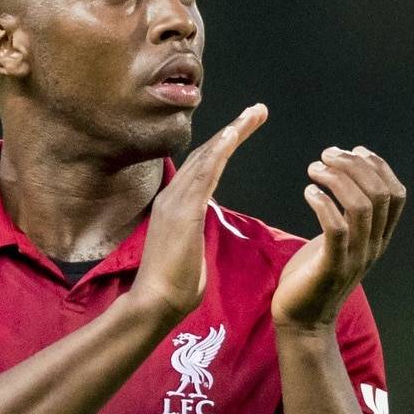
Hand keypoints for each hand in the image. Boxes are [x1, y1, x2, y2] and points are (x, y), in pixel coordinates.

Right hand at [131, 104, 268, 319]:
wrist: (155, 303)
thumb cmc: (173, 285)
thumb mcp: (187, 250)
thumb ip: (192, 233)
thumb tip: (196, 232)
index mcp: (174, 205)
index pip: (202, 167)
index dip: (223, 146)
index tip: (243, 128)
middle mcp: (171, 196)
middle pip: (206, 153)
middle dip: (233, 130)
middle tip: (258, 110)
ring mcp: (175, 201)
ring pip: (207, 157)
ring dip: (232, 132)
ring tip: (255, 113)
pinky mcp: (182, 211)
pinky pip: (204, 173)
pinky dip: (219, 151)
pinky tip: (233, 134)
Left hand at [272, 146, 405, 331]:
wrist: (303, 321)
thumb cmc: (313, 276)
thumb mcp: (337, 241)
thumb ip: (344, 215)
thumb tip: (340, 177)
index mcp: (378, 238)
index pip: (396, 194)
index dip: (379, 166)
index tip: (354, 150)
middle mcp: (373, 246)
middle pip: (379, 194)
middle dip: (354, 166)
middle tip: (326, 155)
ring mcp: (355, 258)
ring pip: (361, 206)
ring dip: (337, 179)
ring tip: (314, 169)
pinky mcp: (332, 267)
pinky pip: (337, 229)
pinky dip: (324, 204)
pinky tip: (309, 192)